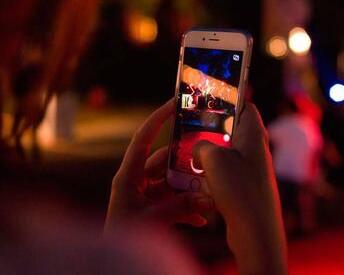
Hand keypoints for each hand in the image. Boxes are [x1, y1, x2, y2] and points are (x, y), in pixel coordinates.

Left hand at [104, 99, 214, 234]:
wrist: (115, 262)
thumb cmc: (123, 236)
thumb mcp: (151, 220)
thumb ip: (180, 208)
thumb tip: (209, 199)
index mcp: (128, 176)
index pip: (143, 139)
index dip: (157, 119)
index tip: (174, 104)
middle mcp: (138, 180)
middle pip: (166, 162)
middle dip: (186, 166)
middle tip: (208, 163)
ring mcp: (146, 192)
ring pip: (173, 182)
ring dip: (190, 190)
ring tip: (208, 197)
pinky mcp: (154, 205)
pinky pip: (174, 199)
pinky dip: (188, 207)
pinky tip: (201, 219)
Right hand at [193, 103, 286, 274]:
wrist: (255, 231)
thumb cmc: (239, 188)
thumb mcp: (213, 159)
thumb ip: (201, 146)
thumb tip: (199, 151)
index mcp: (253, 134)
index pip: (246, 107)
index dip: (229, 101)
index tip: (209, 103)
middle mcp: (256, 149)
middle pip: (233, 130)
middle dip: (211, 131)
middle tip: (192, 132)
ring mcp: (252, 169)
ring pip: (227, 152)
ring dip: (209, 154)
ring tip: (190, 157)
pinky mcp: (246, 186)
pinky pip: (227, 172)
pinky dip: (213, 172)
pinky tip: (199, 179)